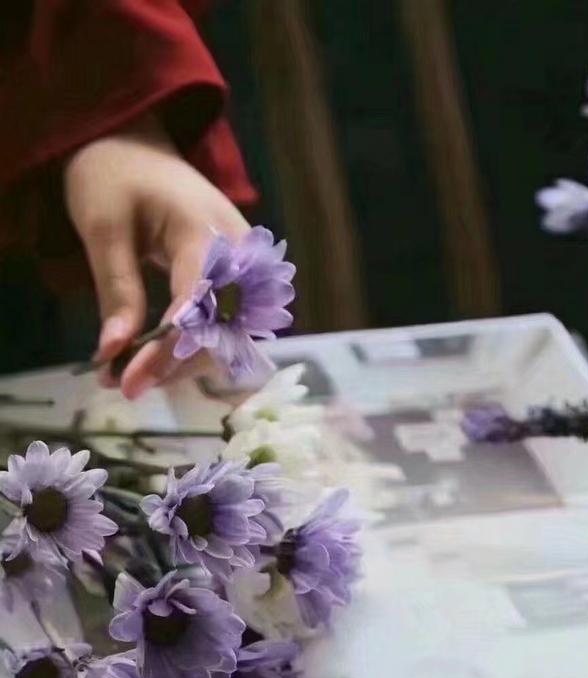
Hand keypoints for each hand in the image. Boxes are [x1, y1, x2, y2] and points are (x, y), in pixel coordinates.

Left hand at [63, 112, 249, 398]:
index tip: (128, 383)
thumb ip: (116, 291)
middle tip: (122, 384)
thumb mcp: (103, 228)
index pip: (196, 308)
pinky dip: (194, 348)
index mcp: (206, 232)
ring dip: (184, 363)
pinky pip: (228, 325)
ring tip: (133, 373)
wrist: (140, 148)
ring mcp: (248, 267)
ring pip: (230, 336)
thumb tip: (113, 353)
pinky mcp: (242, 279)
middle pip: (222, 330)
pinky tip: (158, 357)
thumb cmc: (116, 177)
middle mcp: (241, 254)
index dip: (165, 353)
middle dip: (174, 365)